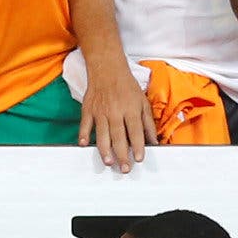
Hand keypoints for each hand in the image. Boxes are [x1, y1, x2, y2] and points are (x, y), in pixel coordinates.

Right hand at [80, 57, 151, 172]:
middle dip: (122, 154)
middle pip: (119, 137)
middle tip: (125, 168)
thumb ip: (148, 123)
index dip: (139, 146)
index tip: (140, 158)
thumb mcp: (143, 102)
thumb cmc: (126, 86)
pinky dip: (84, 134)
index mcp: (131, 109)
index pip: (136, 131)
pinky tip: (84, 144)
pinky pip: (85, 124)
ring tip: (109, 162)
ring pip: (102, 134)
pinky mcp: (88, 110)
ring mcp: (100, 111)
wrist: (107, 69)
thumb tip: (153, 140)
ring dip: (105, 149)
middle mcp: (115, 112)